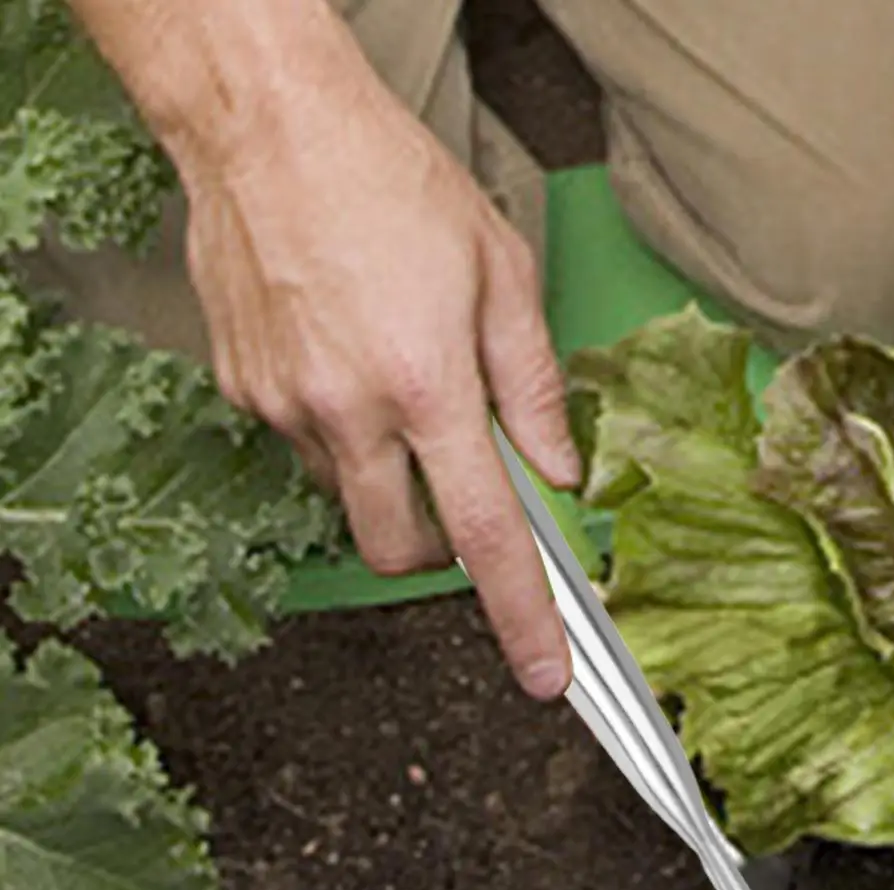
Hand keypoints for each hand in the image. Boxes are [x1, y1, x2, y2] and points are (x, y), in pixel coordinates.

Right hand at [176, 53, 576, 697]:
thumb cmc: (390, 179)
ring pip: (351, 500)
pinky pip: (304, 448)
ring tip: (395, 381)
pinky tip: (345, 358)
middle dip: (439, 552)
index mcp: (429, 389)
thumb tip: (560, 472)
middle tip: (459, 493)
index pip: (487, 538)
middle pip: (402, 553)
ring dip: (387, 479)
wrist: (263, 119)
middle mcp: (350, 412)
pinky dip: (339, 431)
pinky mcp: (242, 390)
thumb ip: (535, 388)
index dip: (522, 617)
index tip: (545, 676)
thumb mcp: (501, 272)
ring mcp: (285, 406)